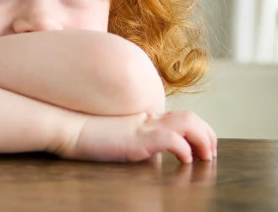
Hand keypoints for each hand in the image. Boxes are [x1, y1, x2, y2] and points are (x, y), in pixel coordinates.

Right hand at [60, 110, 216, 163]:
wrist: (67, 127)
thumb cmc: (86, 136)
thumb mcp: (117, 137)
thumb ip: (135, 141)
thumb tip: (150, 156)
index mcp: (143, 118)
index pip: (181, 118)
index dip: (199, 131)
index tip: (203, 149)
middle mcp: (147, 119)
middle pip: (190, 118)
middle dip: (208, 135)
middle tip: (211, 155)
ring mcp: (142, 127)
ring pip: (187, 123)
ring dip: (203, 139)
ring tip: (205, 157)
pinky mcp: (137, 138)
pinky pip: (170, 139)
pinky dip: (183, 149)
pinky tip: (184, 159)